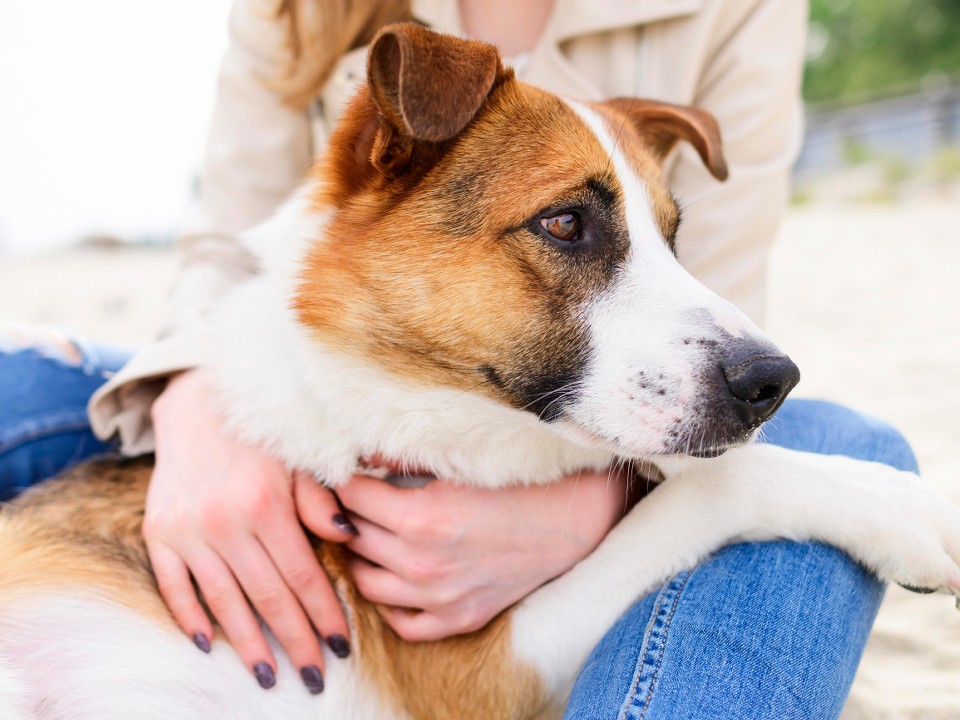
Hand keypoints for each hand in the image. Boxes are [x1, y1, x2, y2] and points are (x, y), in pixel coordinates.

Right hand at [144, 369, 354, 692]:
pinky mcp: (157, 532)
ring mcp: (187, 530)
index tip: (341, 646)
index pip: (302, 576)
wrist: (199, 403)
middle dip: (295, 642)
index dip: (323, 614)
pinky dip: (190, 618)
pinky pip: (173, 586)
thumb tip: (348, 538)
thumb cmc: (263, 435)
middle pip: (267, 598)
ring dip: (248, 644)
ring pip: (222, 602)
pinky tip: (209, 646)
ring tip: (270, 676)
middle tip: (314, 677)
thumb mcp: (300, 458)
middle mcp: (224, 522)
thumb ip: (321, 501)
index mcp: (267, 504)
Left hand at [337, 467, 630, 640]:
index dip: (342, 480)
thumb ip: (403, 456)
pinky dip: (390, 603)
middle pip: (353, 537)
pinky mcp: (459, 618)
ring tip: (368, 535)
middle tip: (350, 499)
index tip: (343, 470)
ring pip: (366, 583)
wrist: (574, 519)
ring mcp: (440, 597)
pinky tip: (395, 577)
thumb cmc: (520, 481)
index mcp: (420, 516)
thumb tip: (360, 449)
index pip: (350, 497)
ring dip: (360, 557)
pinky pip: (403, 624)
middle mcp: (423, 562)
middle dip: (345, 514)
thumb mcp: (460, 461)